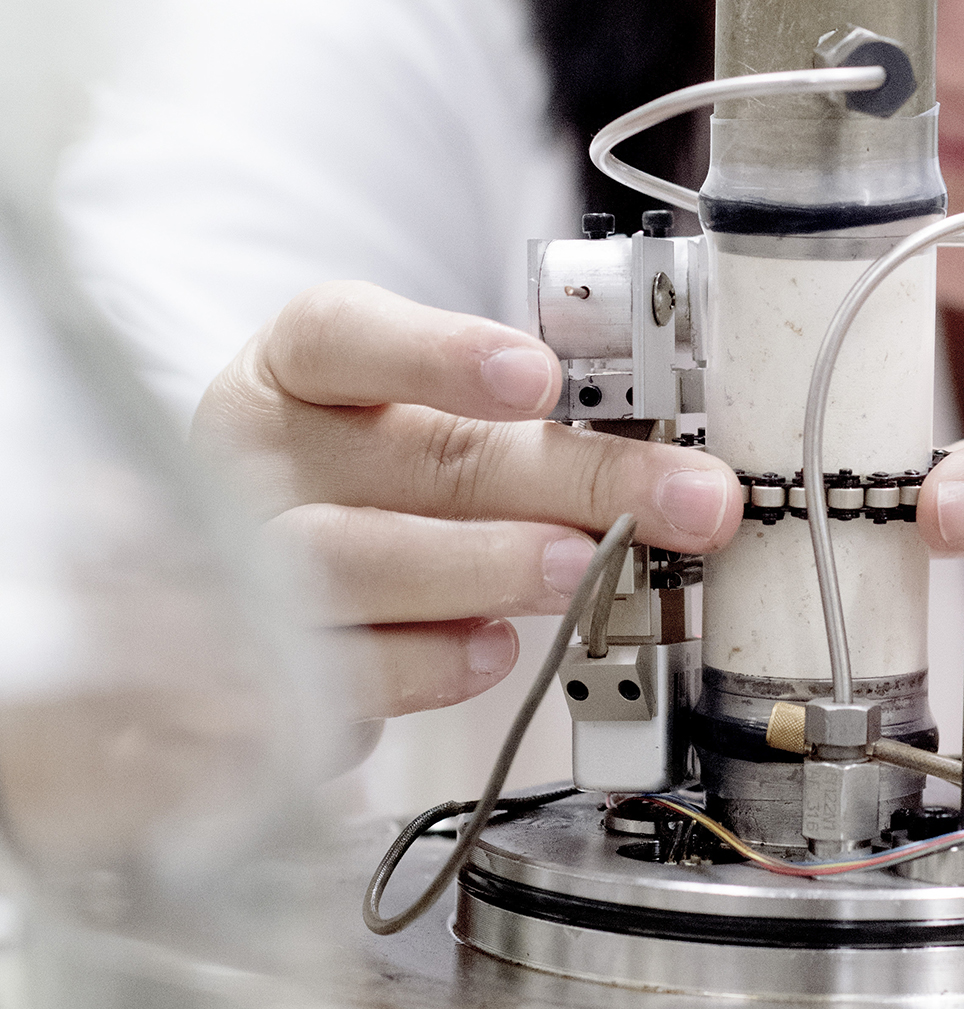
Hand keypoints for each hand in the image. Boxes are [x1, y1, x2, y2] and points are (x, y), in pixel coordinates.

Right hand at [193, 281, 740, 721]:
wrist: (253, 571)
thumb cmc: (368, 474)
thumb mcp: (424, 416)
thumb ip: (523, 425)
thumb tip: (677, 473)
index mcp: (295, 367)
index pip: (347, 336)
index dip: (441, 355)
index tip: (542, 379)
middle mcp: (257, 458)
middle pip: (414, 459)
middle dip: (565, 481)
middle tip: (680, 502)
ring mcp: (238, 565)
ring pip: (360, 563)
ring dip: (490, 568)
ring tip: (586, 572)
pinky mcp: (253, 670)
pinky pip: (339, 672)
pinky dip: (426, 665)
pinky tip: (495, 652)